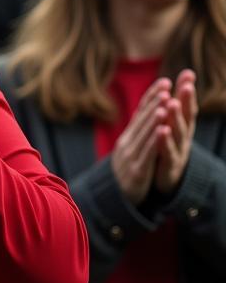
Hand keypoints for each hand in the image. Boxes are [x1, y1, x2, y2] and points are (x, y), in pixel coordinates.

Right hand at [110, 77, 170, 204]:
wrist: (115, 201)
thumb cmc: (127, 174)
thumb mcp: (130, 151)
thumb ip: (138, 132)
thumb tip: (147, 111)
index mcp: (128, 138)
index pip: (141, 114)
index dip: (152, 97)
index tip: (164, 81)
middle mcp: (128, 144)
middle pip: (143, 120)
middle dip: (155, 102)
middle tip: (166, 85)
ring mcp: (131, 157)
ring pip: (145, 133)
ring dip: (155, 116)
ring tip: (166, 101)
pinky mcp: (137, 171)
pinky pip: (147, 152)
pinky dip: (155, 138)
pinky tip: (163, 128)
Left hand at [154, 69, 197, 195]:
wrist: (163, 180)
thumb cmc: (167, 147)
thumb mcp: (170, 124)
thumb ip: (172, 103)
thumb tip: (179, 76)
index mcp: (181, 126)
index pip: (186, 105)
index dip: (187, 90)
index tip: (188, 74)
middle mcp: (183, 136)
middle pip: (185, 116)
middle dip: (186, 100)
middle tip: (186, 85)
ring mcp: (178, 151)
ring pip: (177, 133)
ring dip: (175, 117)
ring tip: (172, 103)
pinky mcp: (169, 165)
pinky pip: (167, 152)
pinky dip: (164, 141)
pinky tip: (162, 129)